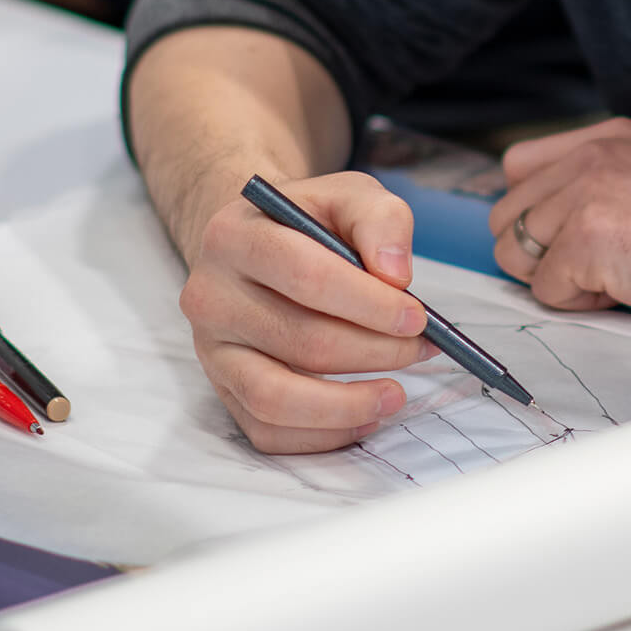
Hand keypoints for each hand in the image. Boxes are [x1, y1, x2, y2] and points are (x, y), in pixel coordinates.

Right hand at [179, 171, 436, 453]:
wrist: (259, 245)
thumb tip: (395, 275)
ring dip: (348, 405)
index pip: (304, 274)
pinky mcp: (222, 390)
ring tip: (396, 394)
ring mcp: (211, 349)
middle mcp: (209, 295)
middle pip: (299, 340)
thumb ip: (381, 219)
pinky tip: (363, 416)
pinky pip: (268, 431)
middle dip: (374, 351)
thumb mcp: (350, 195)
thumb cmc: (310, 222)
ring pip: (275, 398)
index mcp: (233, 235)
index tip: (417, 317)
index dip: (367, 303)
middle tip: (420, 348)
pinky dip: (323, 435)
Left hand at [487, 117, 630, 328]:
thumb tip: (552, 221)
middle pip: (506, 215)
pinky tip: (630, 291)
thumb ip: (604, 181)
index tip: (573, 237)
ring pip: (515, 253)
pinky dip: (582, 305)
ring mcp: (585, 194)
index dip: (537, 213)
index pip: (518, 169)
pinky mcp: (588, 239)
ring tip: (616, 278)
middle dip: (540, 252)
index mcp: (605, 137)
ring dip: (558, 278)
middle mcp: (589, 156)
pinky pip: (545, 290)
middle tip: (599, 266)